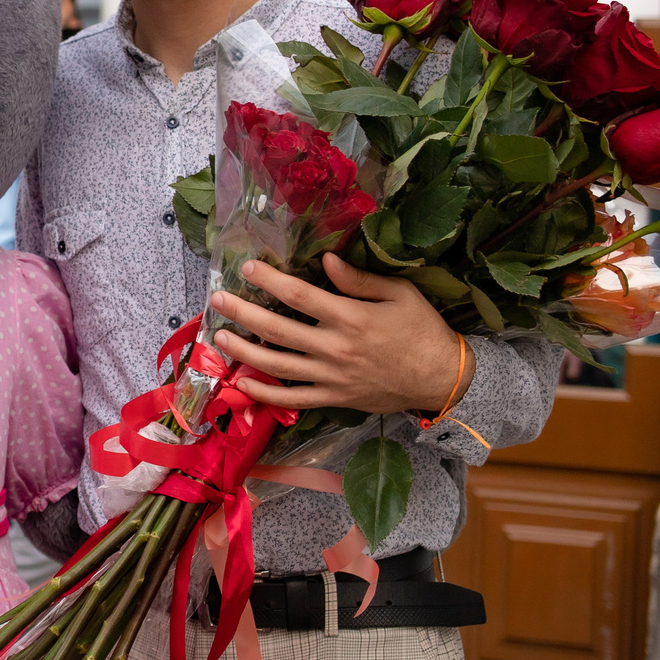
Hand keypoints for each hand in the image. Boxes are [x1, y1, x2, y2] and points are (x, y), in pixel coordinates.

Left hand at [211, 253, 466, 417]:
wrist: (442, 378)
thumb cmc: (422, 329)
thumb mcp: (399, 293)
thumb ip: (359, 279)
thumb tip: (327, 260)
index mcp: (350, 317)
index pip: (299, 296)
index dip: (270, 280)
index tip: (247, 268)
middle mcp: (334, 348)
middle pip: (277, 329)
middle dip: (243, 313)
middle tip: (217, 300)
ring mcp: (331, 377)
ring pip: (277, 365)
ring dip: (244, 351)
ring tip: (219, 336)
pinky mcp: (333, 398)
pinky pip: (293, 399)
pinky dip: (265, 394)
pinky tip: (242, 383)